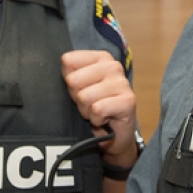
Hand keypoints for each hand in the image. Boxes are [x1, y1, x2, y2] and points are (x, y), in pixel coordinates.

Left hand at [61, 50, 137, 168]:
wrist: (115, 135)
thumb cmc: (95, 106)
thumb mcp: (78, 87)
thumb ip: (70, 72)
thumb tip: (65, 61)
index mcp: (101, 58)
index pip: (68, 61)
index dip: (69, 80)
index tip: (80, 89)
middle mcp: (113, 66)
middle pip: (73, 80)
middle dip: (77, 98)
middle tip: (89, 103)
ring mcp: (122, 83)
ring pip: (84, 97)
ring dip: (87, 111)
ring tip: (97, 112)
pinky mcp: (128, 101)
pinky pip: (97, 109)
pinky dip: (96, 120)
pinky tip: (104, 119)